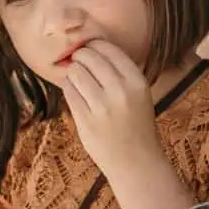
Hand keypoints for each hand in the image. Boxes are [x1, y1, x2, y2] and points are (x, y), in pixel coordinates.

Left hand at [62, 41, 164, 179]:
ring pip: (75, 72)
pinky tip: (76, 93)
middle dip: (80, 57)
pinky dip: (69, 88)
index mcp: (137, 82)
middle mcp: (121, 92)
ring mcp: (102, 107)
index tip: (90, 50)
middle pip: (89, 57)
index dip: (95, 45)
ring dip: (73, 73)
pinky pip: (69, 91)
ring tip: (79, 81)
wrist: (136, 162)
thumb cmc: (136, 125)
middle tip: (80, 64)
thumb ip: (120, 73)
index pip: (108, 49)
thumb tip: (90, 47)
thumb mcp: (139, 94)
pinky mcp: (85, 120)